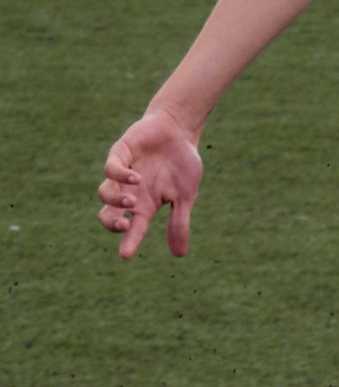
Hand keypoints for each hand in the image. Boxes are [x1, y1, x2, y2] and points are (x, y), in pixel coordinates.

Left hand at [97, 108, 203, 258]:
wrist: (179, 131)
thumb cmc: (183, 164)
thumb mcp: (185, 196)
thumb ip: (179, 223)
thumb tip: (179, 255)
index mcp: (145, 206)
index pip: (133, 229)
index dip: (128, 242)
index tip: (125, 255)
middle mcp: (129, 193)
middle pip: (108, 215)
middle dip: (112, 223)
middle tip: (125, 224)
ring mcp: (122, 175)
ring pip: (105, 194)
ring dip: (116, 201)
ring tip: (134, 201)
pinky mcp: (119, 155)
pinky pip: (110, 170)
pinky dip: (119, 176)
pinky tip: (135, 177)